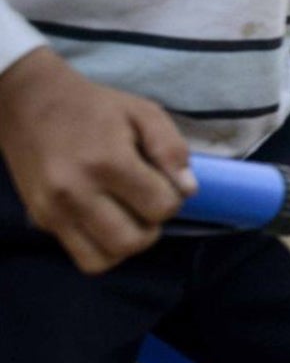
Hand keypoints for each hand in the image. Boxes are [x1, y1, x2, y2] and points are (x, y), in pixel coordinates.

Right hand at [0, 49, 193, 273]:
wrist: (29, 103)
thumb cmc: (93, 107)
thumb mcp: (144, 112)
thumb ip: (172, 149)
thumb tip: (188, 190)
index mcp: (107, 162)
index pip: (160, 207)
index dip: (174, 198)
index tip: (164, 182)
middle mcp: (76, 193)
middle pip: (133, 241)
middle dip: (153, 227)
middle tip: (148, 202)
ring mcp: (55, 212)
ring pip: (106, 259)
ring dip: (128, 243)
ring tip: (129, 216)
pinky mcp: (42, 221)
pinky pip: (83, 258)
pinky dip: (104, 249)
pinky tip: (108, 223)